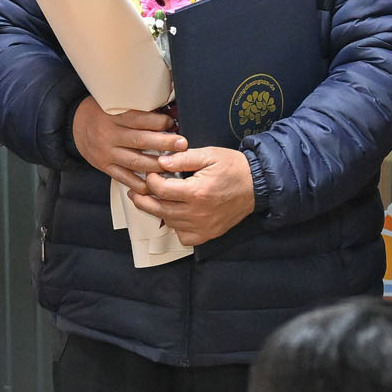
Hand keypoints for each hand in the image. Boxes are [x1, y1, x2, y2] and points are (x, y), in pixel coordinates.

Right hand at [71, 98, 183, 191]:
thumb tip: (166, 105)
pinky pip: (124, 177)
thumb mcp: (114, 101)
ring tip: (174, 165)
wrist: (75, 124)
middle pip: (140, 140)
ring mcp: (106, 153)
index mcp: (112, 116)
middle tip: (182, 144)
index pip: (138, 119)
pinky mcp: (105, 166)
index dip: (157, 121)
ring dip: (157, 165)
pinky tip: (154, 184)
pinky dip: (139, 183)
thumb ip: (135, 106)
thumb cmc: (101, 110)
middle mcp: (109, 135)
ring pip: (135, 161)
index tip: (172, 121)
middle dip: (164, 143)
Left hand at [129, 147, 254, 244]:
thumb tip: (160, 162)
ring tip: (153, 200)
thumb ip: (183, 158)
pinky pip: (183, 236)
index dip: (151, 181)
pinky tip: (175, 214)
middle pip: (160, 209)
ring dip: (158, 211)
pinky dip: (176, 227)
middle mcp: (198, 213)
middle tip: (135, 193)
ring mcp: (203, 227)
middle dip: (144, 199)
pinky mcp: (208, 234)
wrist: (256, 185)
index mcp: (196, 192)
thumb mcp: (209, 154)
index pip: (161, 190)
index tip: (150, 173)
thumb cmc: (232, 167)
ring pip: (169, 222)